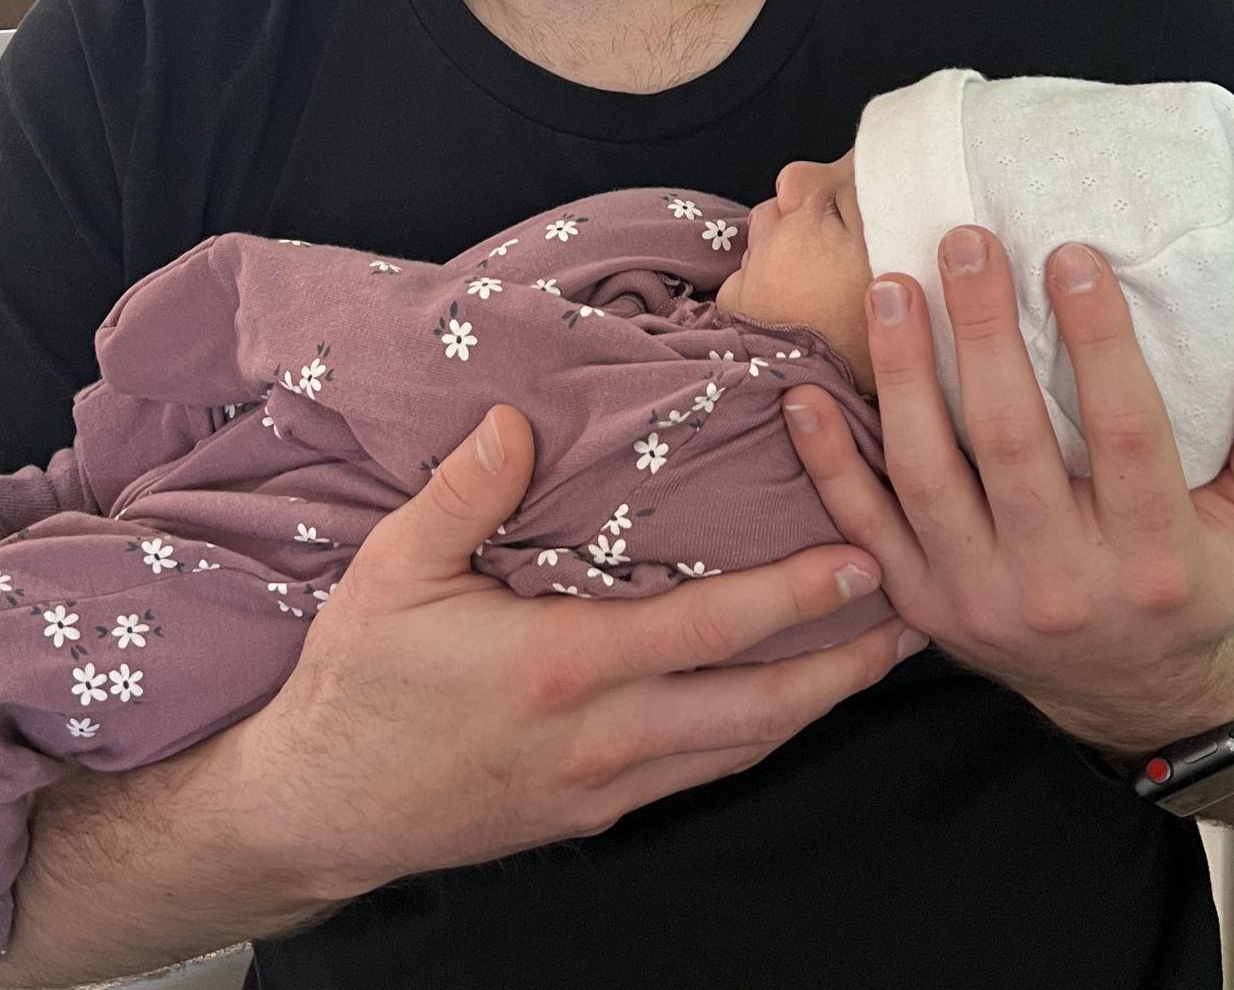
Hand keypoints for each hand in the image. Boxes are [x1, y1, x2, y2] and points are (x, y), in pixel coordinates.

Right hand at [218, 404, 918, 901]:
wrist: (321, 808)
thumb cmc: (359, 684)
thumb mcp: (393, 571)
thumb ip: (462, 492)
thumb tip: (513, 420)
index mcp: (566, 666)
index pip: (710, 631)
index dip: (794, 596)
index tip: (862, 559)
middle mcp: (604, 735)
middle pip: (756, 707)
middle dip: (842, 666)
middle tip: (913, 620)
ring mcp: (604, 785)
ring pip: (739, 748)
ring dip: (813, 705)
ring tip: (868, 660)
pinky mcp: (593, 813)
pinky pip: (697, 772)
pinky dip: (753, 735)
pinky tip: (771, 706)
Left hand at [781, 227, 1233, 755]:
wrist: (1125, 693)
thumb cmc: (1193, 581)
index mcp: (1154, 558)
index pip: (1124, 432)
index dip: (1098, 340)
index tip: (1069, 255)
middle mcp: (1062, 584)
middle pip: (1012, 442)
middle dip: (983, 333)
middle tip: (964, 240)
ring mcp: (980, 597)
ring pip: (928, 475)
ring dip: (903, 375)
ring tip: (892, 287)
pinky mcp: (921, 605)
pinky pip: (863, 525)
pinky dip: (829, 461)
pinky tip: (804, 392)